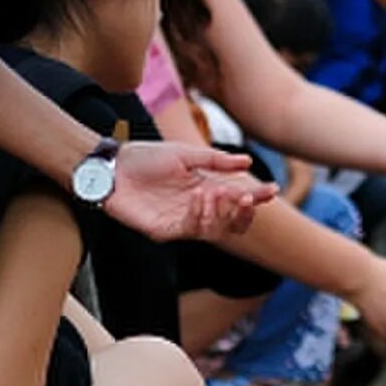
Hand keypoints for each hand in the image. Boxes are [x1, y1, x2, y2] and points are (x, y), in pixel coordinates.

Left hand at [106, 143, 274, 241]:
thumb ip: (216, 161)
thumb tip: (248, 162)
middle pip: (232, 222)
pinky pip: (191, 230)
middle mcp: (198, 208)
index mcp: (206, 188)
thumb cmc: (147, 157)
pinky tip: (199, 198)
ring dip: (221, 212)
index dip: (257, 196)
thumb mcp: (186, 154)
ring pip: (216, 230)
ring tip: (216, 192)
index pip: (238, 198)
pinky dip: (201, 215)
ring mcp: (182, 221)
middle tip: (246, 197)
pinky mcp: (165, 231)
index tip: (272, 190)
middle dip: (244, 211)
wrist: (113, 167)